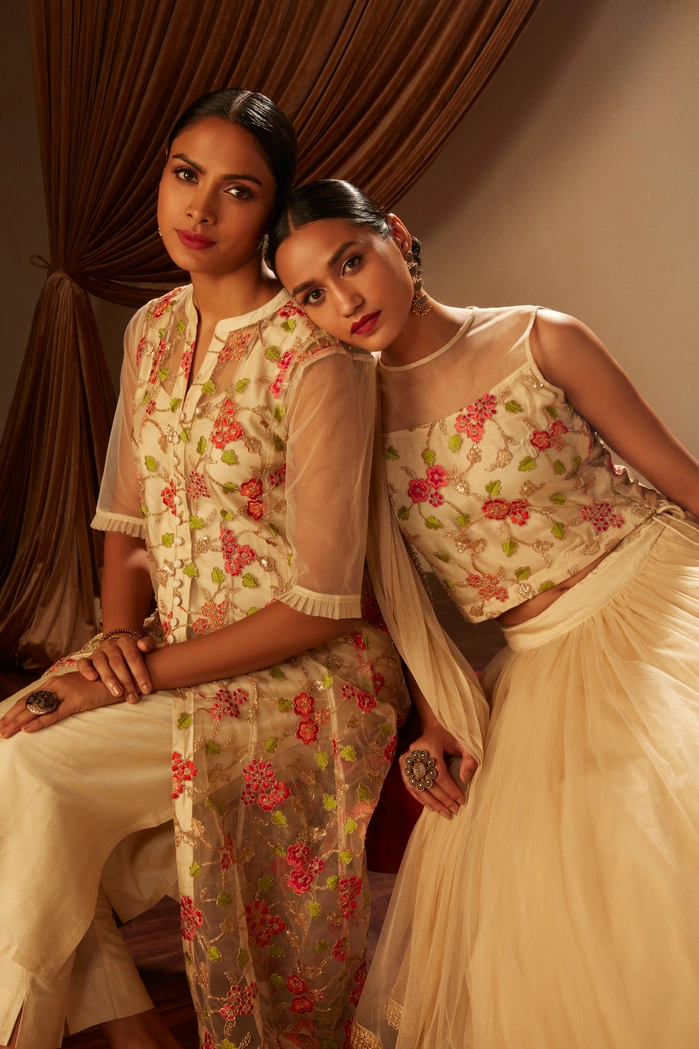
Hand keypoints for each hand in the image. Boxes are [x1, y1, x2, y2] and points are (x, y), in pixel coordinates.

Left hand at [0, 672, 122, 737]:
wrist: (121, 677)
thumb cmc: (100, 685)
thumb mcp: (77, 690)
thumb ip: (62, 697)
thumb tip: (49, 709)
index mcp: (56, 683)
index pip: (29, 698)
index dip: (14, 710)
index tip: (3, 722)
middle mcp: (57, 685)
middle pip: (28, 703)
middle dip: (11, 718)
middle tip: (0, 731)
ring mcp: (66, 692)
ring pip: (37, 709)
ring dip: (19, 722)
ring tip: (6, 732)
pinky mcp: (77, 701)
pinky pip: (54, 714)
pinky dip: (39, 722)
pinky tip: (27, 729)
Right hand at [77, 634, 155, 701]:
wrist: (119, 652)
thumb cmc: (134, 655)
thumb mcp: (145, 648)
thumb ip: (148, 645)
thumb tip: (143, 646)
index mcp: (125, 641)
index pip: (133, 656)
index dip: (140, 673)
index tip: (146, 689)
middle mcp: (110, 645)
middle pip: (117, 662)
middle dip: (126, 681)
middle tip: (132, 697)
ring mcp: (98, 652)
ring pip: (101, 663)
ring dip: (110, 679)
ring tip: (118, 693)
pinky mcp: (87, 660)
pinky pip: (83, 663)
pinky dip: (87, 670)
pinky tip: (93, 678)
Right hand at [400, 721, 477, 819]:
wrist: (435, 727)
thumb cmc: (451, 735)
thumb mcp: (465, 743)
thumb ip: (469, 759)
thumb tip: (465, 780)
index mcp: (429, 745)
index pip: (439, 773)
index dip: (450, 789)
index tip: (461, 801)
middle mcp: (414, 752)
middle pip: (428, 782)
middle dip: (442, 799)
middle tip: (454, 810)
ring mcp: (406, 759)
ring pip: (416, 787)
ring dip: (431, 803)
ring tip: (445, 813)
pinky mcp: (403, 764)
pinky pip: (410, 786)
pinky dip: (421, 798)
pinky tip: (432, 807)